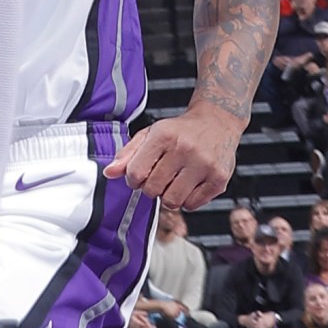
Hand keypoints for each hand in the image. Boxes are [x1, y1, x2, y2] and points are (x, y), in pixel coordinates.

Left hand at [107, 104, 244, 210]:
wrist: (217, 122)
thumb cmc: (180, 131)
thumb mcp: (151, 134)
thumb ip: (128, 154)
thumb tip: (108, 173)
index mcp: (164, 135)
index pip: (136, 173)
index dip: (133, 179)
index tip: (139, 175)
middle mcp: (185, 148)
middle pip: (153, 190)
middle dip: (151, 188)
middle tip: (159, 177)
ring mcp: (204, 164)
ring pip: (172, 201)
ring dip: (168, 197)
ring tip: (173, 182)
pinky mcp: (219, 179)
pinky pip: (192, 205)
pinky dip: (187, 200)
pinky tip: (189, 185)